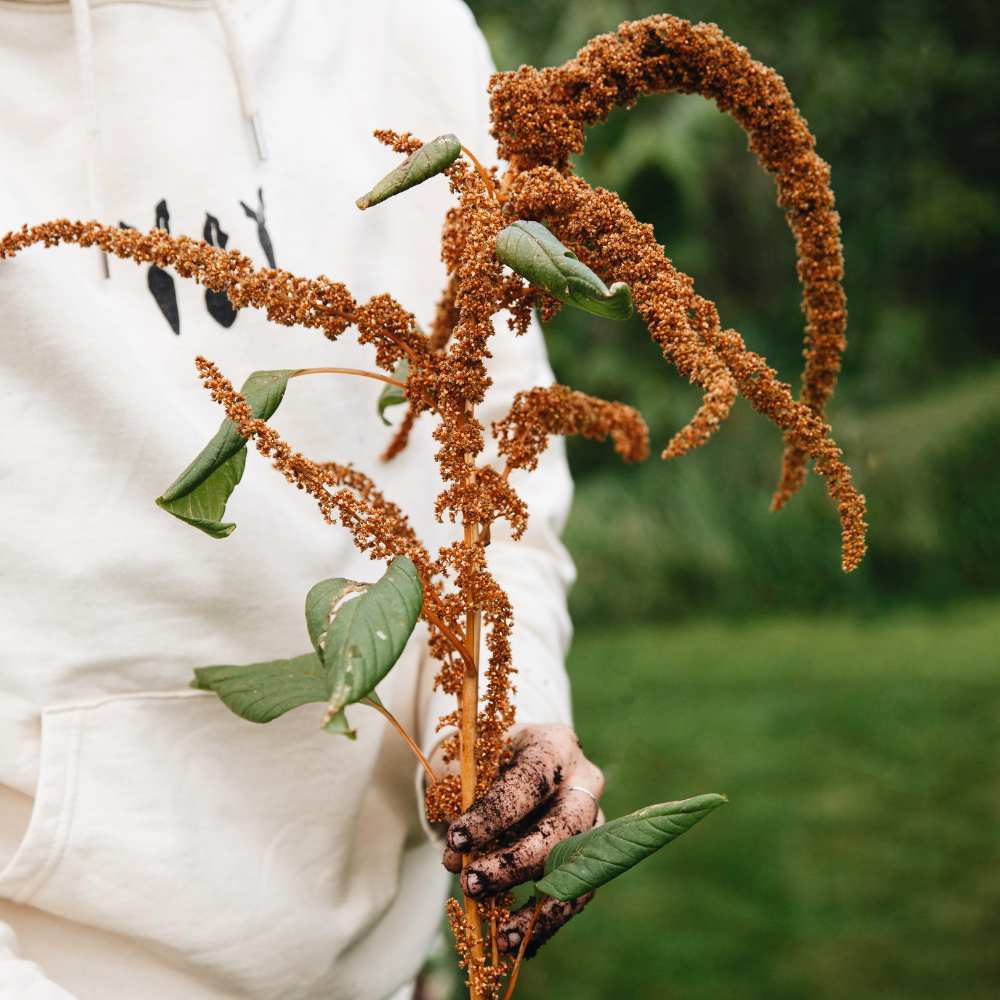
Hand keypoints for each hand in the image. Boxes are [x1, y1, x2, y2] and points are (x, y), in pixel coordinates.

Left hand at [440, 723, 603, 957]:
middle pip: (561, 830)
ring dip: (537, 908)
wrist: (511, 761)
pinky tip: (514, 942)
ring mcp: (595, 820)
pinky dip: (545, 924)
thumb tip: (455, 860)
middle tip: (471, 884)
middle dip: (515, 864)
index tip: (457, 839)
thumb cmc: (486, 757)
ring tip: (499, 937)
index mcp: (555, 746)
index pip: (528, 782)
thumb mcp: (469, 761)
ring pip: (577, 871)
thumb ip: (460, 801)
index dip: (494, 814)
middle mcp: (585, 781)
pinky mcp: (591, 856)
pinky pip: (576, 896)